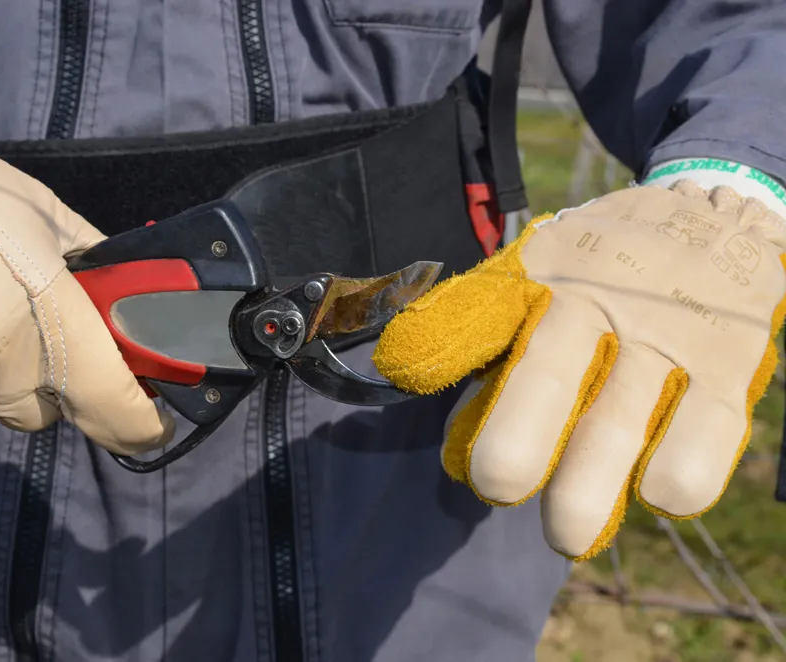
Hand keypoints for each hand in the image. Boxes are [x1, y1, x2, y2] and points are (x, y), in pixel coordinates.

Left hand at [373, 180, 785, 558]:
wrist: (715, 210)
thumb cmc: (601, 268)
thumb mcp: (537, 272)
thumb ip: (482, 337)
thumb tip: (434, 416)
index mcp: (541, 274)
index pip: (480, 308)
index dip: (437, 345)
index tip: (404, 375)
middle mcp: (600, 299)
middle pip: (546, 380)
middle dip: (510, 453)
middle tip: (496, 488)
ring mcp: (667, 332)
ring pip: (617, 429)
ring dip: (583, 496)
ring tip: (564, 534)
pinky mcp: (730, 364)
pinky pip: (700, 446)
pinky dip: (672, 485)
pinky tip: (650, 490)